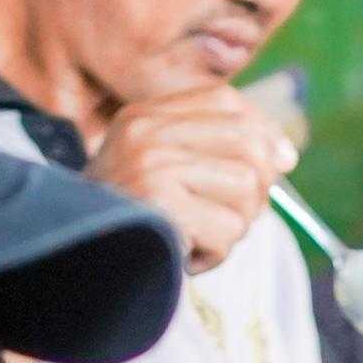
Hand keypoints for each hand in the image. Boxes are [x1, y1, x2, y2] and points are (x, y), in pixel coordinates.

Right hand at [87, 84, 297, 273]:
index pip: (225, 101)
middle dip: (255, 189)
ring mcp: (151, 166)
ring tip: (198, 238)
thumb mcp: (160, 174)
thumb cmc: (128, 226)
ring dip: (233, 227)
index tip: (280, 162)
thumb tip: (287, 155)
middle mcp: (145, 133)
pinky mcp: (160, 205)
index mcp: (143, 117)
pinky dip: (215, 255)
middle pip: (247, 144)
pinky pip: (227, 230)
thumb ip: (214, 153)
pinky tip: (185, 256)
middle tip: (230, 217)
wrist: (75, 260)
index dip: (263, 131)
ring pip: (245, 188)